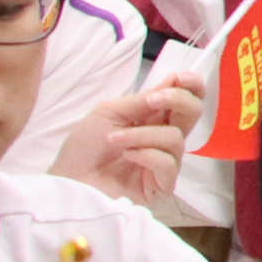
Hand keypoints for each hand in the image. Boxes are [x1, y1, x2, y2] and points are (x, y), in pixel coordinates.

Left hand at [53, 73, 202, 204]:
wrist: (68, 184)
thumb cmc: (84, 149)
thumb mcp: (109, 113)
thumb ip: (141, 100)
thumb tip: (172, 82)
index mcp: (153, 118)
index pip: (186, 99)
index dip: (191, 85)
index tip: (179, 78)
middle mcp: (164, 137)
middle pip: (193, 113)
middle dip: (178, 100)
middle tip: (152, 101)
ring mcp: (165, 161)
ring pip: (175, 137)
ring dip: (143, 135)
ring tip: (115, 139)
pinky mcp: (163, 184)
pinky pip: (168, 162)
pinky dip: (145, 155)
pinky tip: (126, 156)